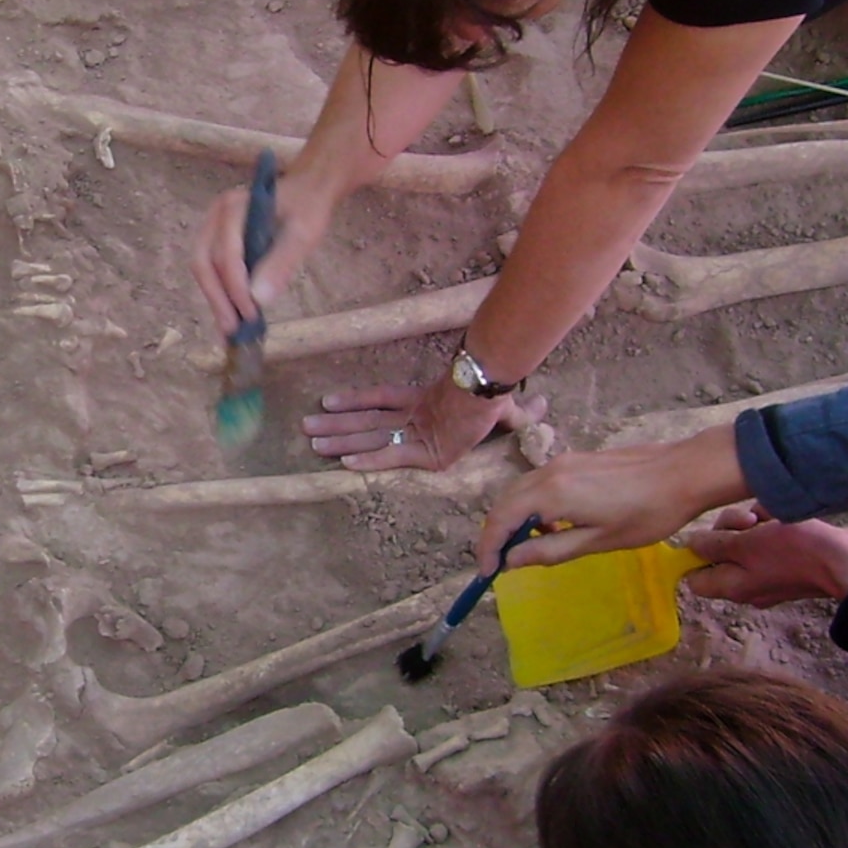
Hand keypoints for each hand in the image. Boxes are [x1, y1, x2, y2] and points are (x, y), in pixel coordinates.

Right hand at [193, 164, 337, 337]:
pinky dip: (220, 291)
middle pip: (205, 263)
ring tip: (230, 328)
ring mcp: (212, 227)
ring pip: (204, 268)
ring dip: (216, 299)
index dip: (236, 289)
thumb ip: (282, 263)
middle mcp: (215, 216)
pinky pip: (211, 268)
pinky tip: (231, 312)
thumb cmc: (307, 208)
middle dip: (218, 299)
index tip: (252, 316)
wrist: (307, 189)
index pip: (226, 255)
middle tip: (232, 331)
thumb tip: (259, 299)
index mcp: (234, 208)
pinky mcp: (216, 238)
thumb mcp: (303, 233)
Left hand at [302, 379, 521, 472]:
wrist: (494, 386)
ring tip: (310, 440)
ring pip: (370, 434)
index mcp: (425, 402)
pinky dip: (368, 457)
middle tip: (304, 427)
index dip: (354, 402)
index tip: (327, 403)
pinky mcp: (426, 449)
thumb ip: (520, 412)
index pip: (380, 400)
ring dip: (338, 438)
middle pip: (366, 420)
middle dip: (334, 425)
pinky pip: (392, 455)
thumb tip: (544, 406)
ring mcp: (417, 431)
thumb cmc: (498, 393)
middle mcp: (414, 415)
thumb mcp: (508, 409)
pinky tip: (342, 461)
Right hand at [469, 429, 745, 572]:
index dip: (489, 548)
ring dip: (516, 519)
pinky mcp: (577, 459)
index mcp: (552, 493)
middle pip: (505, 503)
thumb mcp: (599, 541)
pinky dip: (534, 505)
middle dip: (497, 534)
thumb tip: (512, 559)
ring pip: (521, 491)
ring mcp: (563, 461)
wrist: (685, 472)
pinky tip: (556, 523)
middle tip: (502, 563)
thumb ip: (551, 549)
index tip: (488, 573)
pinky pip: (540, 482)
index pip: (501, 520)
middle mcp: (550, 472)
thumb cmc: (647, 513)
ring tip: (531, 547)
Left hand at [684, 504, 847, 606]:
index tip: (704, 534)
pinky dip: (771, 524)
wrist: (847, 560)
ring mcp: (770, 572)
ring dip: (753, 523)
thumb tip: (690, 546)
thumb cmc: (795, 553)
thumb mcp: (747, 545)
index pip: (696, 579)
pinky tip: (780, 515)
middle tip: (747, 521)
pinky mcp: (789, 558)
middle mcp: (749, 584)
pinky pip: (768, 538)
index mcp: (733, 586)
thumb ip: (714, 546)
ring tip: (768, 517)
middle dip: (728, 530)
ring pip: (745, 541)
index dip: (694, 556)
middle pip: (721, 554)